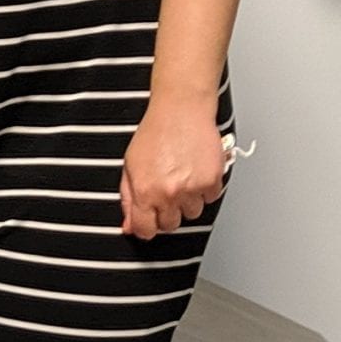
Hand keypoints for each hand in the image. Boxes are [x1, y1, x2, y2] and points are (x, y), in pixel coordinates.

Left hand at [118, 94, 227, 238]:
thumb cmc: (155, 133)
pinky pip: (210, 199)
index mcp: (144, 191)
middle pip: (170, 225)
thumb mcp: (130, 165)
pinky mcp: (212, 181)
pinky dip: (204, 189)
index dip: (146, 227)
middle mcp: (168, 193)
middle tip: (166, 191)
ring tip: (182, 177)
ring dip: (188, 200)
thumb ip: (128, 198)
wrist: (180, 111)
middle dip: (167, 212)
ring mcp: (192, 188)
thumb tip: (129, 225)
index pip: (145, 230)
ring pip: (192, 214)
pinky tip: (195, 171)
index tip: (149, 222)